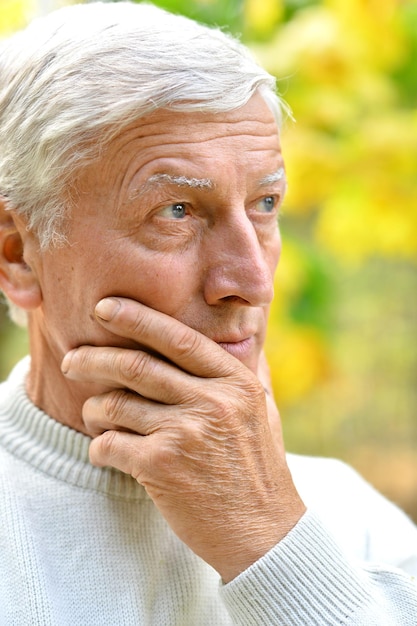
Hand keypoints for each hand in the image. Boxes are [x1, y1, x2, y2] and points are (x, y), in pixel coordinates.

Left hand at [61, 297, 304, 581]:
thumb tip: (235, 334)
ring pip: (116, 405)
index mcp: (235, 382)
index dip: (136, 318)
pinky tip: (104, 450)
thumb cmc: (258, 466)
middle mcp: (212, 401)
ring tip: (93, 413)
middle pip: (136, 366)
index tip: (105, 308)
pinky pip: (110, 444)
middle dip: (94, 358)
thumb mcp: (262, 409)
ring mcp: (186, 433)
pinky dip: (99, 446)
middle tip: (71, 360)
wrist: (263, 531)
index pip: (177, 337)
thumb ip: (243, 370)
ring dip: (94, 408)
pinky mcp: (162, 467)